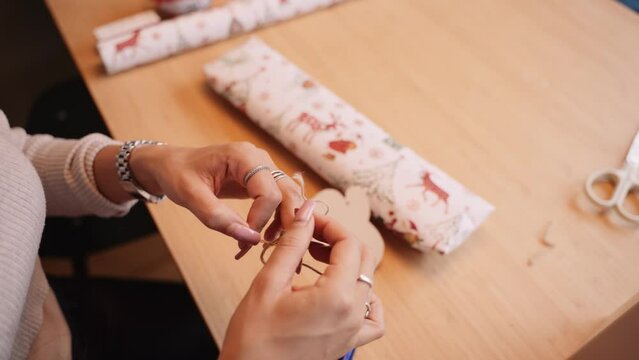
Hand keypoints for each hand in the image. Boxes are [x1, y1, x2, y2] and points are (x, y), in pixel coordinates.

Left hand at [129, 142, 303, 250]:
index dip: (262, 218)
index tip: (246, 238)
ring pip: (289, 196)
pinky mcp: (262, 179)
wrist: (173, 165)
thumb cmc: (178, 175)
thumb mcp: (190, 196)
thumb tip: (249, 238)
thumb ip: (218, 218)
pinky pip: (280, 198)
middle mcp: (260, 158)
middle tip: (270, 246)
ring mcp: (264, 168)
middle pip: (288, 192)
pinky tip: (262, 235)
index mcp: (243, 156)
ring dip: (284, 221)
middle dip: (284, 221)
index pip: (269, 191)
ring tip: (265, 243)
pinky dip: (277, 218)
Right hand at [220, 200, 384, 359]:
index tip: (309, 221)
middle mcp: (352, 314)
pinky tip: (346, 293)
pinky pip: (372, 319)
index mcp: (336, 296)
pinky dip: (367, 300)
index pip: (349, 244)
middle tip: (310, 235)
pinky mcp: (347, 343)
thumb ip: (292, 244)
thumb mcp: (268, 283)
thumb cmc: (253, 339)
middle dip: (339, 240)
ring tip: (317, 259)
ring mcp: (353, 331)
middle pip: (363, 260)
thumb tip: (306, 214)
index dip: (331, 225)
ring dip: (348, 264)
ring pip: (368, 283)